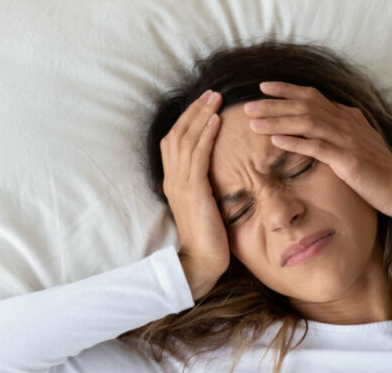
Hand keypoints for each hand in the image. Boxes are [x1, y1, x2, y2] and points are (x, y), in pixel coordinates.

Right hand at [159, 89, 229, 280]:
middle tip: (211, 93)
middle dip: (194, 111)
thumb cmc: (208, 239)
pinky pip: (197, 155)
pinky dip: (205, 135)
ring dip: (201, 116)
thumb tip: (218, 175)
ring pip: (186, 140)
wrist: (200, 261)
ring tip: (215, 99)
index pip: (175, 143)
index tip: (204, 105)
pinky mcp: (192, 190)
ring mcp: (180, 184)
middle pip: (177, 134)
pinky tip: (216, 121)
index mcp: (174, 182)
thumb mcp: (206, 207)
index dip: (188, 121)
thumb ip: (206, 187)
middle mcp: (172, 179)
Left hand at [243, 81, 391, 218]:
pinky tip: (275, 141)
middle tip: (248, 105)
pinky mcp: (347, 160)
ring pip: (306, 123)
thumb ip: (344, 126)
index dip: (287, 90)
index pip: (312, 96)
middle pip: (303, 106)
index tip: (264, 87)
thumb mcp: (361, 141)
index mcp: (347, 117)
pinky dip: (294, 142)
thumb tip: (328, 114)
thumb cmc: (381, 168)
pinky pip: (316, 147)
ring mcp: (346, 140)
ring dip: (277, 121)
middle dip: (273, 104)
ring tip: (253, 122)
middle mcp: (345, 123)